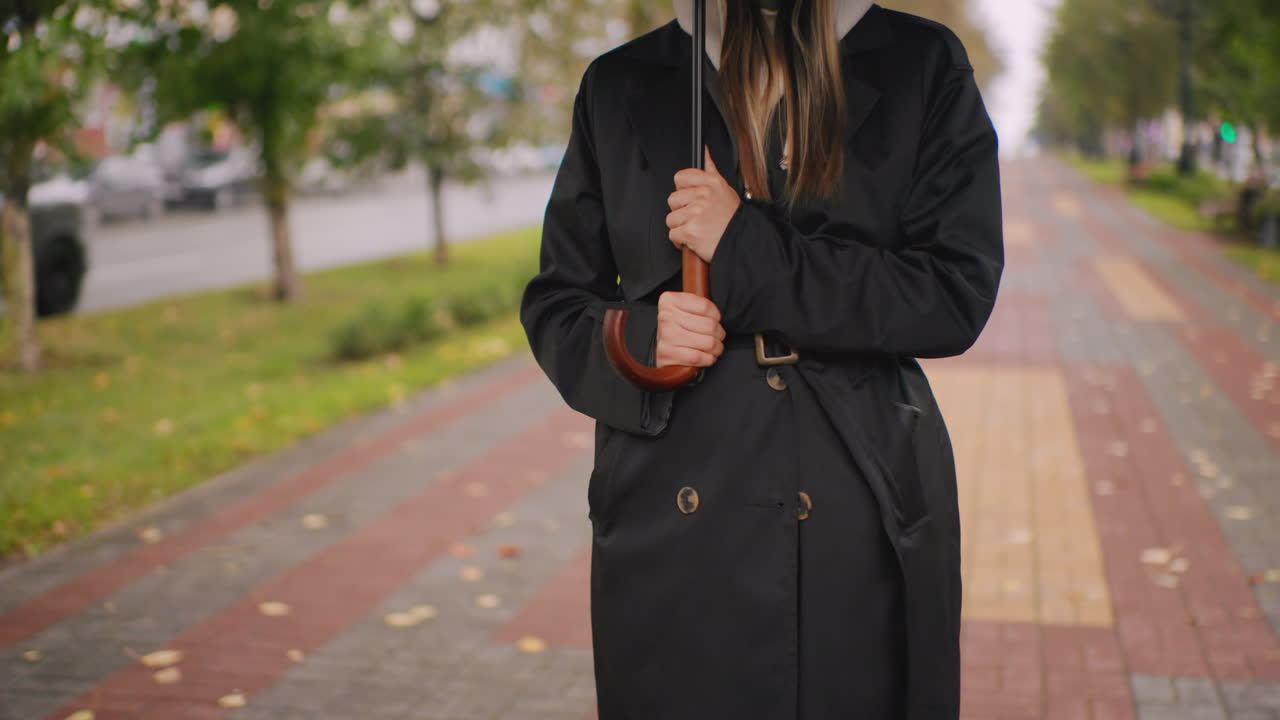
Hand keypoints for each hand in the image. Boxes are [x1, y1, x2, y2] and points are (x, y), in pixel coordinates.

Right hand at [655, 291, 725, 367]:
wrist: (662, 351)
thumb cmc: (677, 329)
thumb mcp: (685, 310)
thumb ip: (699, 306)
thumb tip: (717, 317)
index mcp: (669, 301)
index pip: (705, 306)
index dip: (716, 316)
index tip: (715, 321)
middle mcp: (666, 317)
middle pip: (709, 325)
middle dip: (719, 334)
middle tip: (717, 337)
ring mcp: (666, 336)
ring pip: (708, 342)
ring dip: (716, 348)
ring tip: (714, 348)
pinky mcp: (668, 354)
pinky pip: (698, 357)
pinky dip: (708, 359)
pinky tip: (707, 357)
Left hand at [667, 147, 740, 263]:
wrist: (741, 242)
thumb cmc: (732, 219)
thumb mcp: (725, 189)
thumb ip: (710, 170)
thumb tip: (704, 151)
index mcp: (711, 183)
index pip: (680, 177)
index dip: (682, 190)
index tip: (689, 199)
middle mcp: (703, 196)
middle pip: (672, 200)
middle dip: (680, 210)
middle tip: (695, 217)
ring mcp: (695, 214)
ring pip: (671, 219)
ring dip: (680, 227)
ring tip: (696, 228)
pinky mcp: (690, 231)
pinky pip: (673, 234)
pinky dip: (680, 241)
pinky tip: (693, 239)